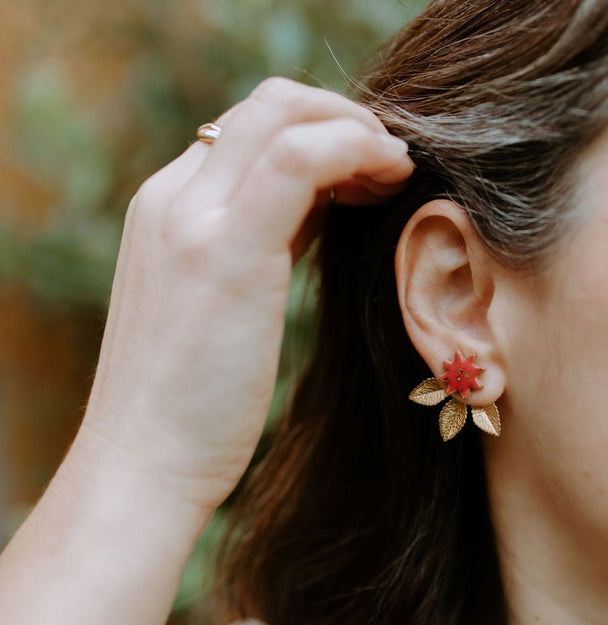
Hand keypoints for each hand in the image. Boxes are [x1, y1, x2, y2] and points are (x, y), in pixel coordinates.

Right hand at [78, 78, 413, 514]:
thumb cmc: (186, 412)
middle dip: (344, 118)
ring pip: (283, 114)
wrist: (141, 468)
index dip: (318, 134)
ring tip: (399, 172)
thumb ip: (256, 249)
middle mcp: (170, 199)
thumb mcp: (218, 311)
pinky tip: (395, 178)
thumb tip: (317, 216)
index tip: (367, 172)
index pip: (247, 132)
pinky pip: (300, 158)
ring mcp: (191, 219)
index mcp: (165, 211)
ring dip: (357, 129)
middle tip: (393, 163)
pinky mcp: (225, 252)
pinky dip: (356, 149)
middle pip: (268, 106)